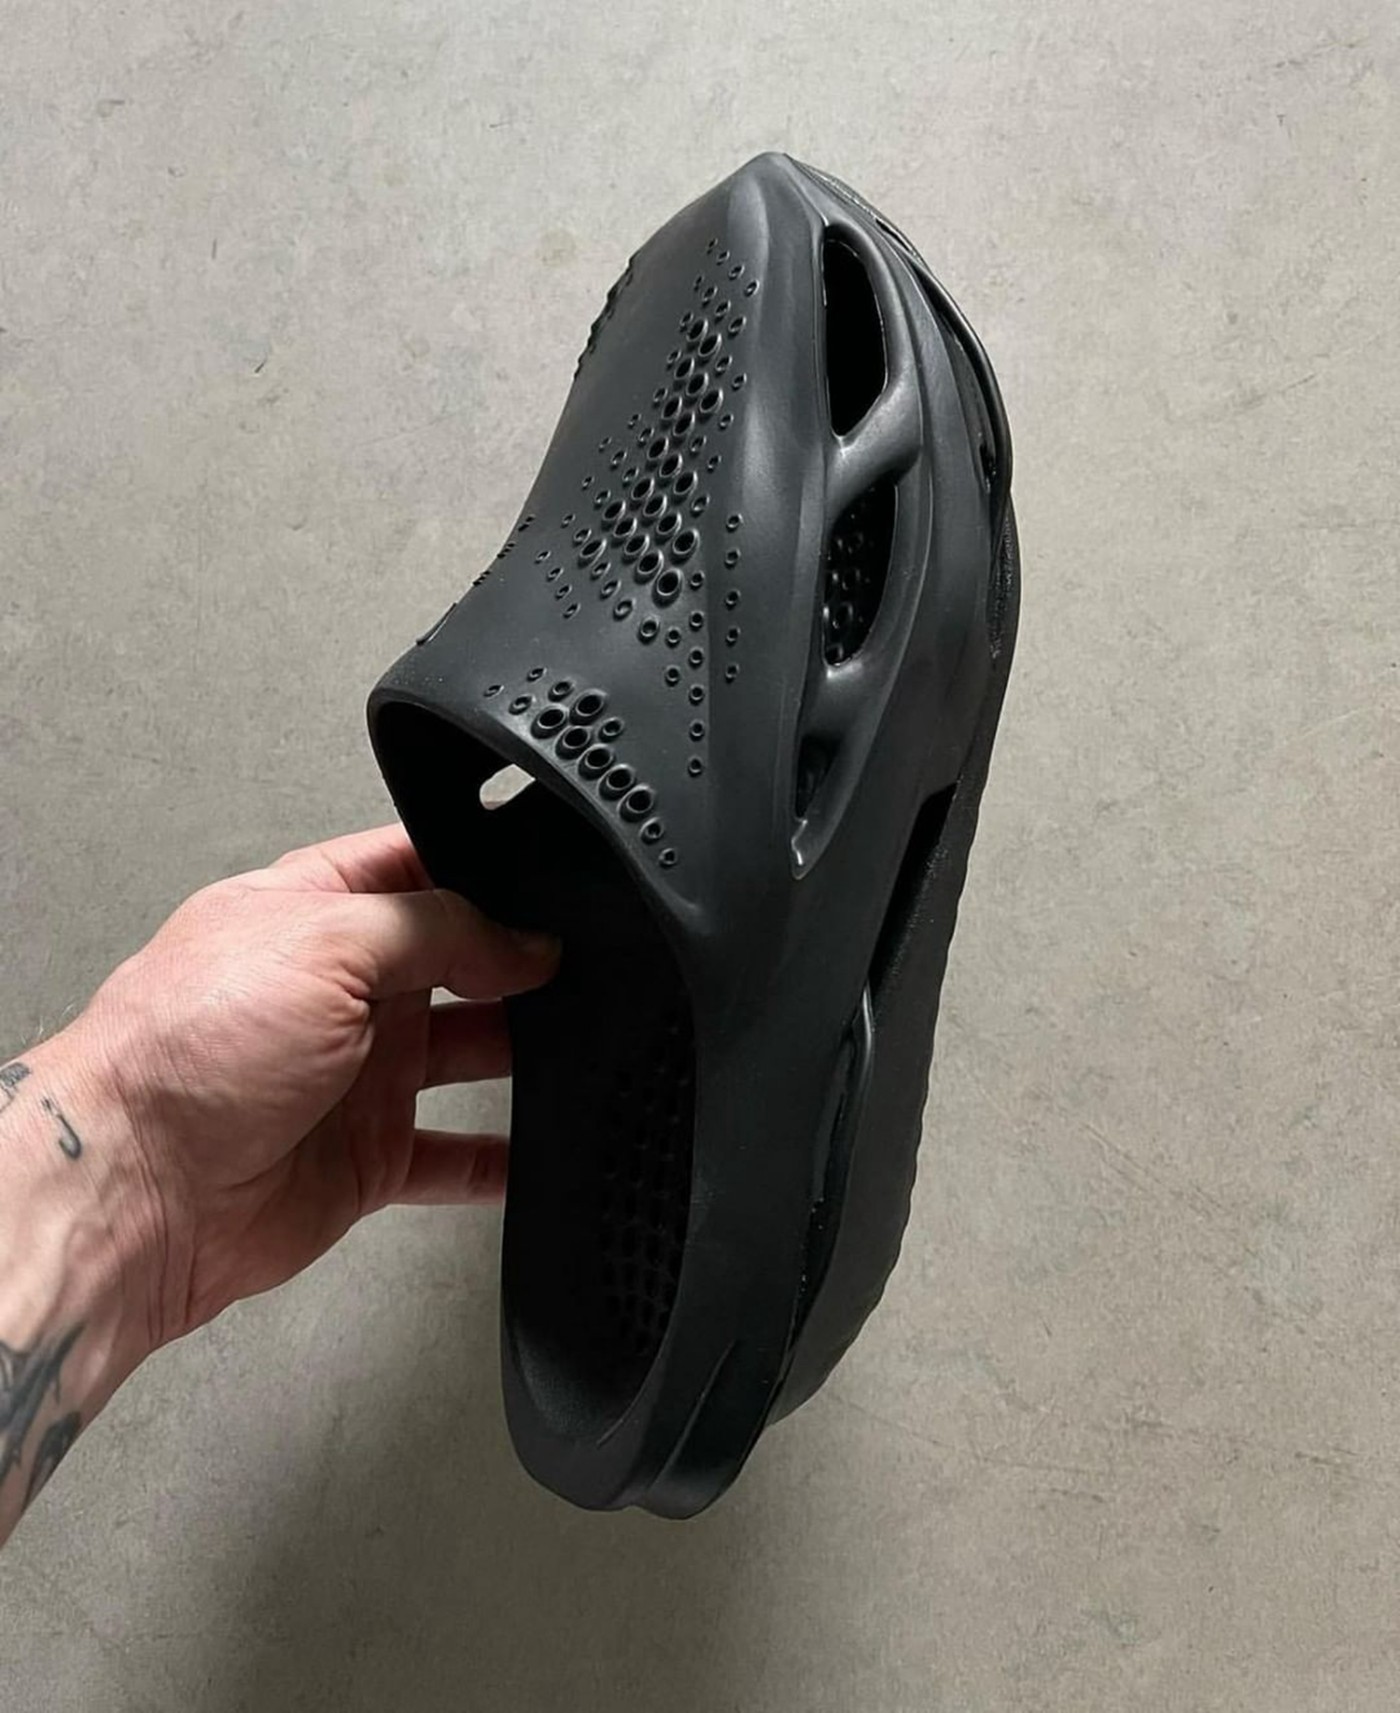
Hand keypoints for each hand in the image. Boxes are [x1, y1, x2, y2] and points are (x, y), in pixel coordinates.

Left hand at [64, 824, 557, 1351]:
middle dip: (515, 960)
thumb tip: (520, 939)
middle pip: (457, 961)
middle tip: (574, 965)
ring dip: (523, 1051)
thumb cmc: (183, 1052)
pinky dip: (501, 1159)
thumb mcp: (323, 943)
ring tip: (581, 1041)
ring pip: (470, 1054)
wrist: (135, 1192)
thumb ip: (436, 929)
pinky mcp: (369, 1157)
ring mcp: (358, 1075)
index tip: (547, 889)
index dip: (483, 872)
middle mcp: (339, 990)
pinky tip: (542, 1146)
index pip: (417, 868)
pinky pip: (457, 1156)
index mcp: (313, 912)